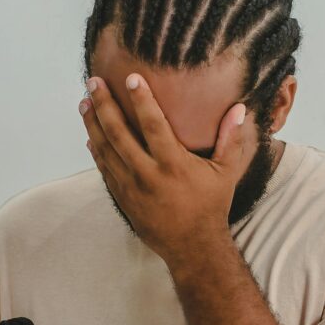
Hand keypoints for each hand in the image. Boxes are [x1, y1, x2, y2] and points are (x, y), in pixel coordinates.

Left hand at [79, 74, 246, 263]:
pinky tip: (90, 134)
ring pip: (106, 150)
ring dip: (93, 125)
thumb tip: (240, 108)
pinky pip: (105, 169)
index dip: (141, 100)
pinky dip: (96, 151)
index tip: (131, 78)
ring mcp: (131, 187)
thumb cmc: (211, 206)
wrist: (192, 247)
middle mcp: (148, 174)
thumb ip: (231, 140)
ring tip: (84, 102)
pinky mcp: (123, 198)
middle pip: (119, 133)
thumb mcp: (226, 174)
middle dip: (104, 106)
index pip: (153, 125)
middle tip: (93, 83)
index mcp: (173, 165)